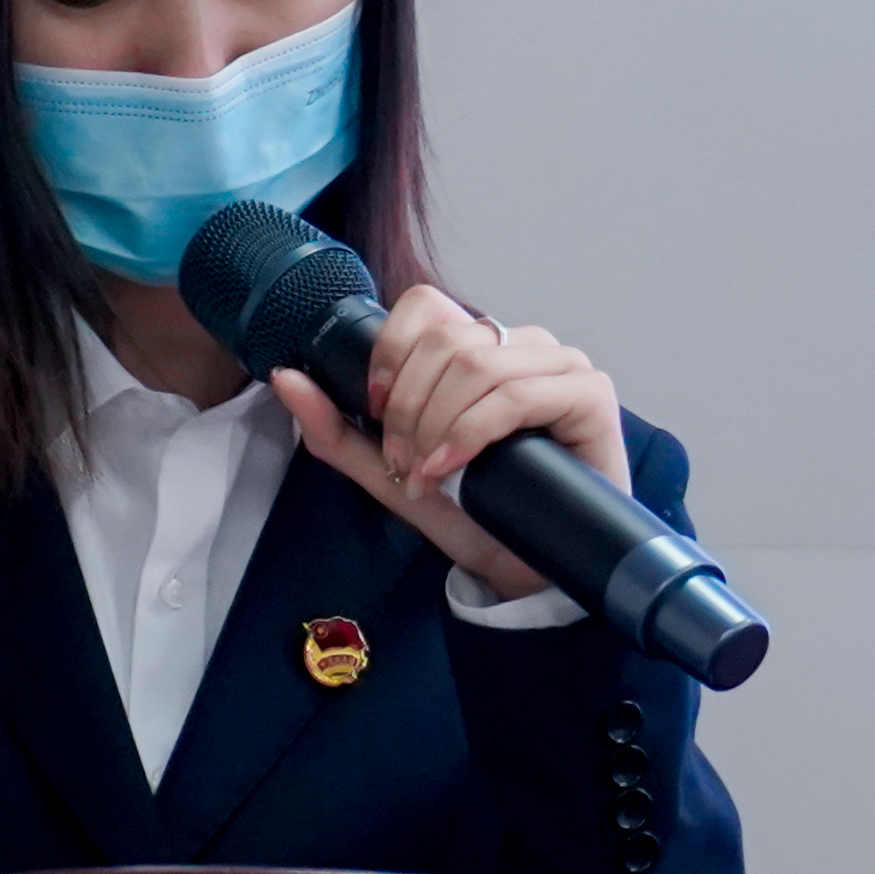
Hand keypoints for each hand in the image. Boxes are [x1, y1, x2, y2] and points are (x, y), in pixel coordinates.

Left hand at [269, 285, 626, 603]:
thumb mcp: (390, 471)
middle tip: (405, 463)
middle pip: (445, 339)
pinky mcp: (589, 395)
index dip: (391, 354)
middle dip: (408, 407)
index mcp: (478, 347)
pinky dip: (470, 432)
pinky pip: (516, 394)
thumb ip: (337, 428)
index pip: (425, 305)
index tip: (378, 410)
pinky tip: (451, 468)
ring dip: (436, 425)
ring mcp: (561, 365)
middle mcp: (522, 345)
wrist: (526, 568)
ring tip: (429, 474)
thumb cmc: (471, 513)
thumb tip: (285, 377)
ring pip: (477, 364)